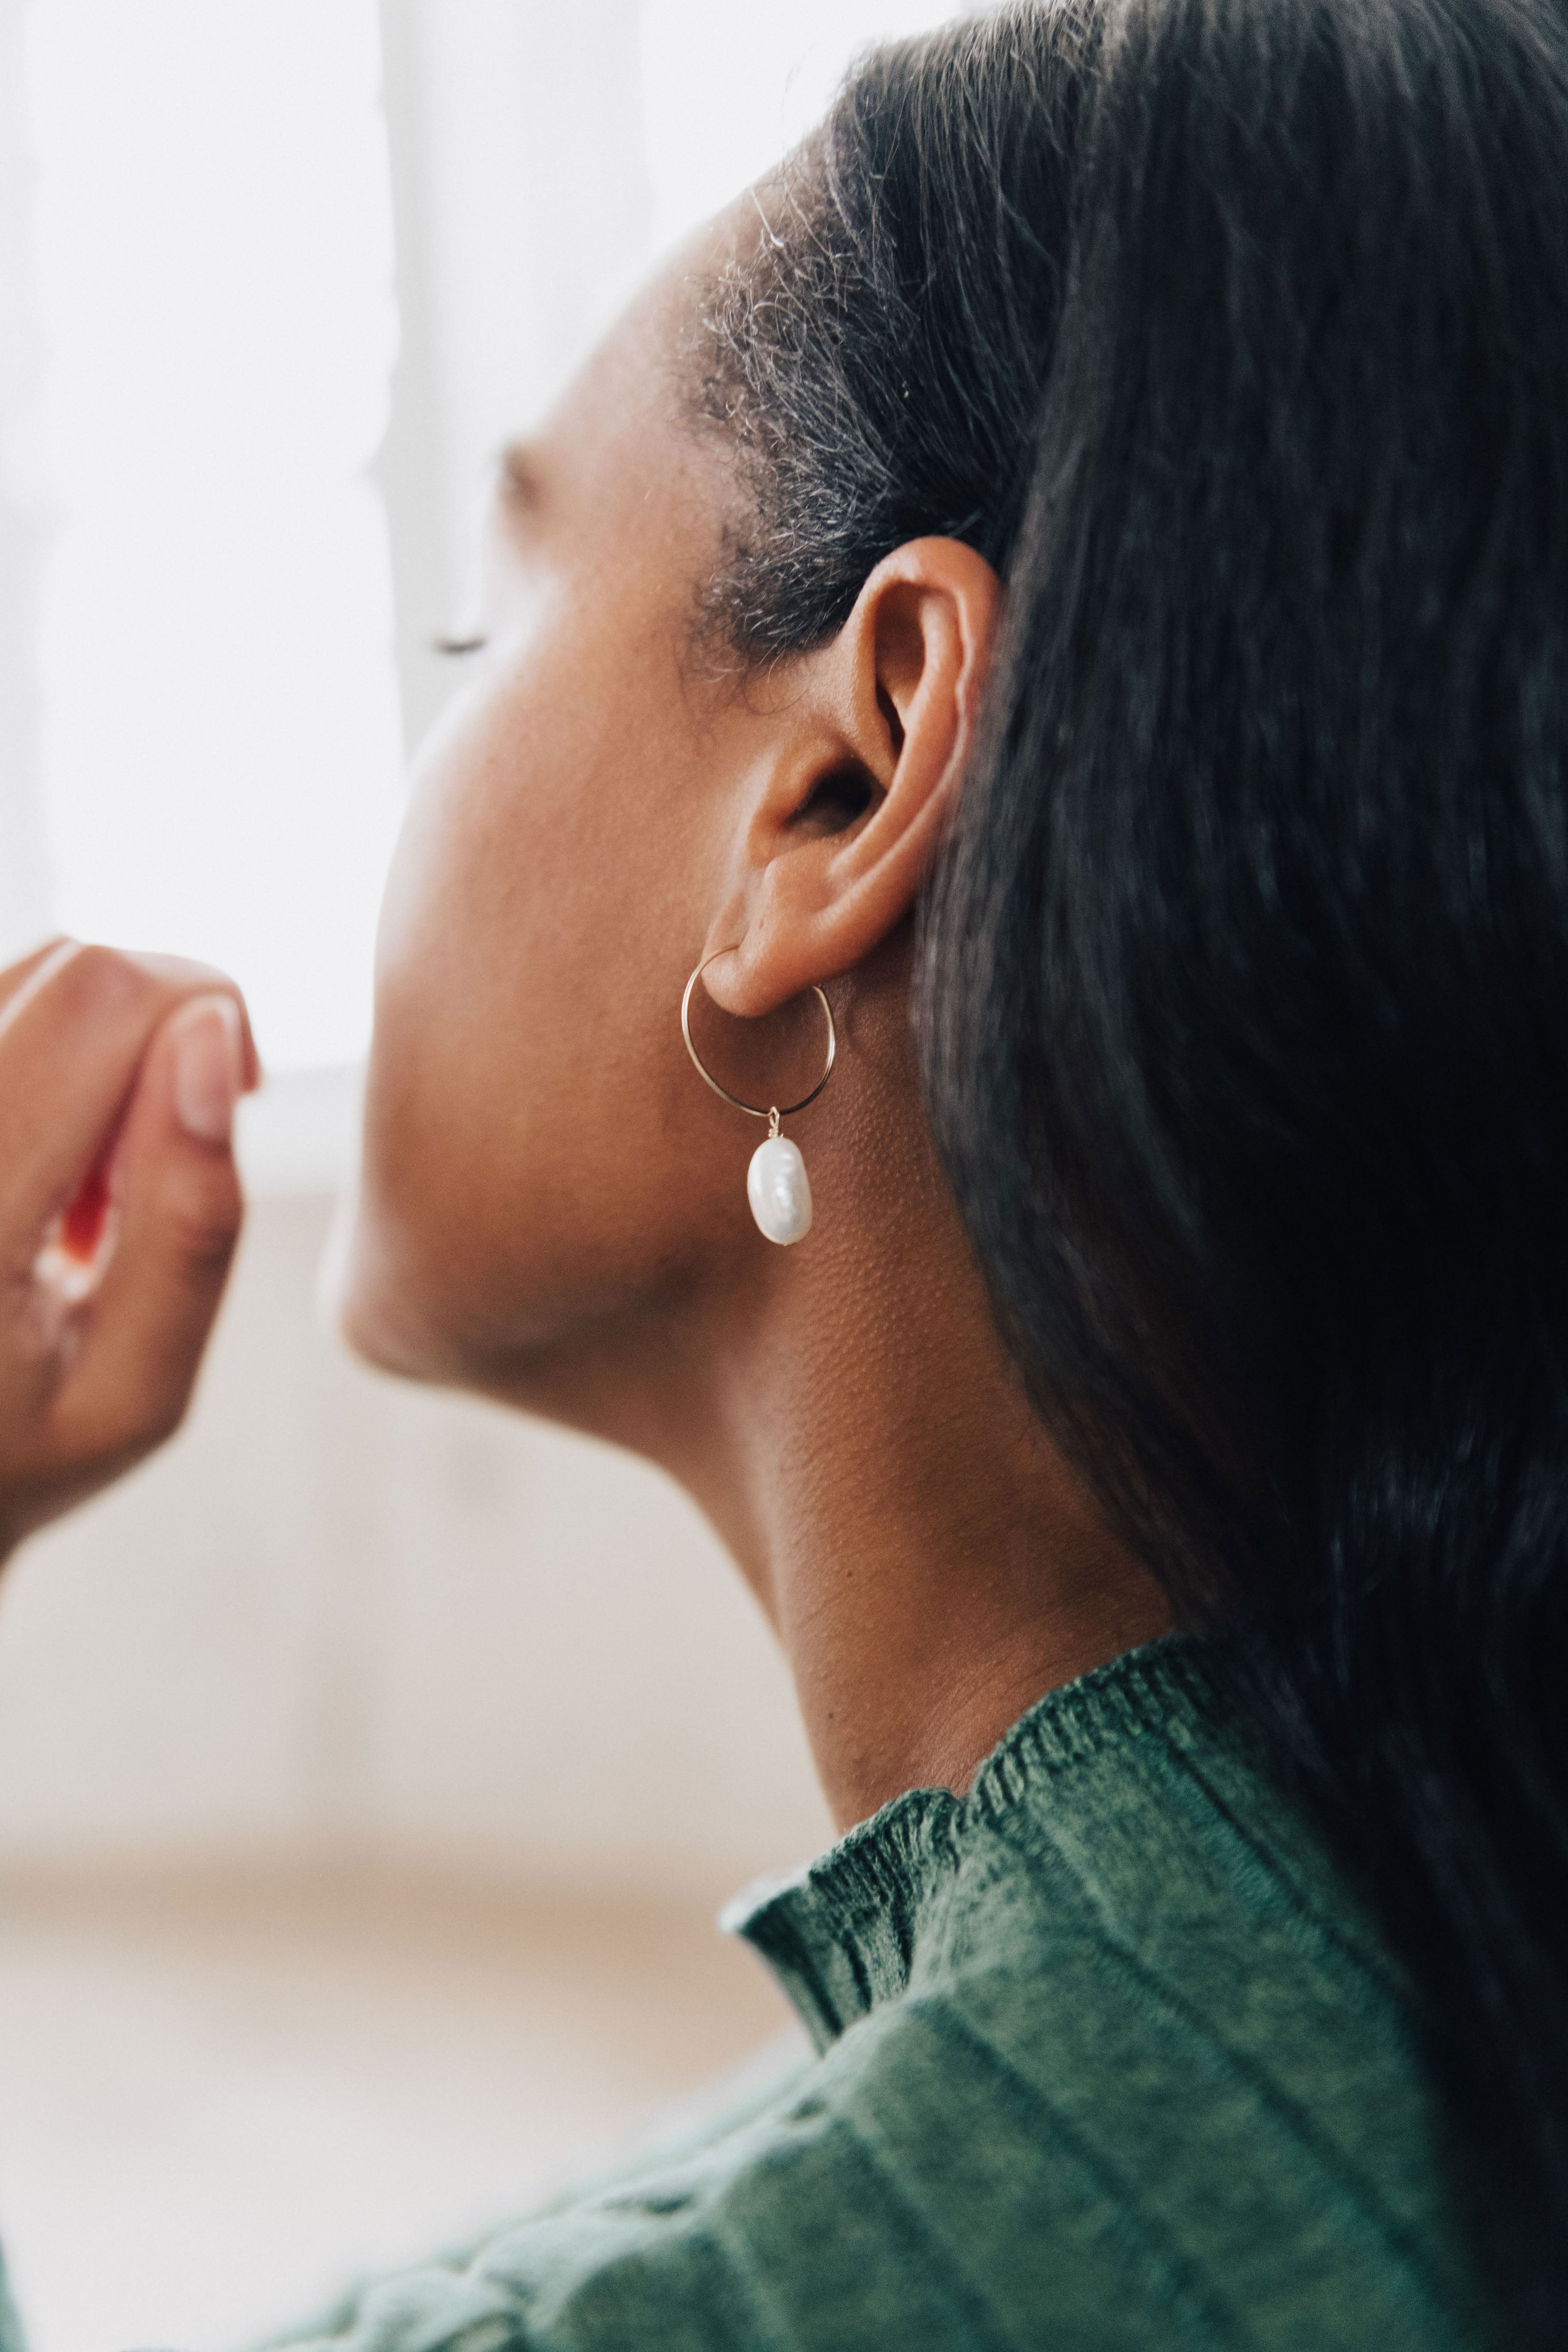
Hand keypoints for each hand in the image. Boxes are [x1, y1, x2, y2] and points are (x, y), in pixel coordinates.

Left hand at [0, 939, 260, 1561]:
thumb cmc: (18, 1460)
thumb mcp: (136, 1390)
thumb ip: (189, 1220)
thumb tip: (210, 1031)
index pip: (98, 998)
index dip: (208, 1009)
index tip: (241, 1102)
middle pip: (68, 966)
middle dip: (162, 1031)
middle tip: (162, 1171)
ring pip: (27, 976)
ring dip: (95, 1057)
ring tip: (87, 1194)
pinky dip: (42, 1069)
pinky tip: (38, 1176)